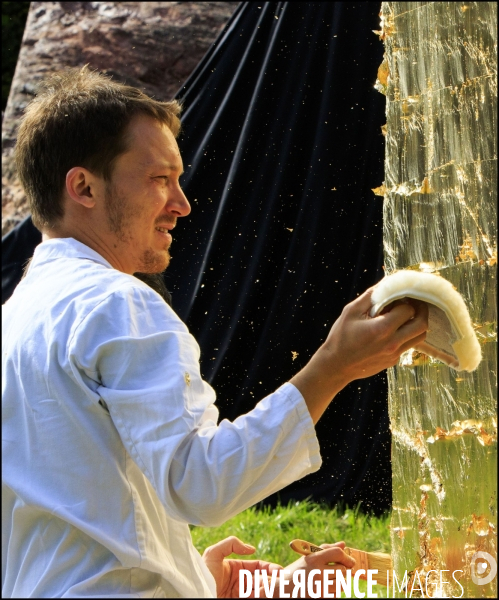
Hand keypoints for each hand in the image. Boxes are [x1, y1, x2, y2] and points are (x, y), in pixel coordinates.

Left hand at [203, 536, 281, 597]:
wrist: (195, 592)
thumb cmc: (202, 573)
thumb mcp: (213, 553)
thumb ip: (231, 543)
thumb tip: (252, 549)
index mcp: (235, 568)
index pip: (257, 566)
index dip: (269, 568)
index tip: (279, 571)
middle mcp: (239, 581)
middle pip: (261, 579)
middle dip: (269, 579)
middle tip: (273, 581)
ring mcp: (239, 594)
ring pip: (259, 590)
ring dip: (265, 588)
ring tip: (263, 589)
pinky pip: (254, 598)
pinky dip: (259, 595)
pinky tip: (257, 594)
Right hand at [259, 541, 354, 597]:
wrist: (281, 591)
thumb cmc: (297, 572)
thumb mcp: (308, 557)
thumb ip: (326, 550)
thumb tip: (343, 544)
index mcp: (313, 559)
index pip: (337, 553)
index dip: (347, 557)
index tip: (350, 561)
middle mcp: (316, 572)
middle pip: (342, 570)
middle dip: (341, 571)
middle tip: (334, 572)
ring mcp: (319, 588)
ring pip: (341, 584)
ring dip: (338, 583)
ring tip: (326, 581)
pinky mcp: (321, 598)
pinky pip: (336, 595)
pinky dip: (332, 593)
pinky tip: (322, 590)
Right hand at [291, 286, 427, 421]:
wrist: (336, 366)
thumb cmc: (340, 337)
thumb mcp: (351, 311)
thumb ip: (371, 296)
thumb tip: (386, 282)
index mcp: (382, 328)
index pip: (408, 310)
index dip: (405, 300)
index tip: (399, 297)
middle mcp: (392, 343)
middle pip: (422, 325)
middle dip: (421, 311)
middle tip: (414, 303)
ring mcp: (394, 354)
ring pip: (420, 337)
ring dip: (417, 324)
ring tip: (407, 316)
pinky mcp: (393, 361)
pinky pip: (408, 345)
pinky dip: (407, 335)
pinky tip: (393, 330)